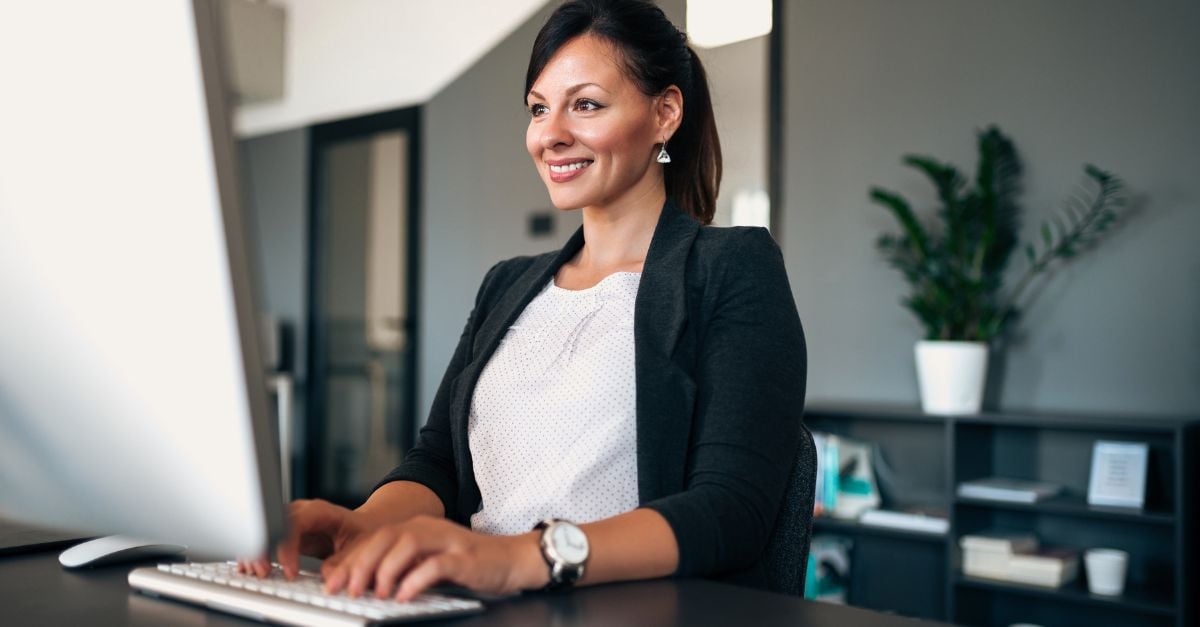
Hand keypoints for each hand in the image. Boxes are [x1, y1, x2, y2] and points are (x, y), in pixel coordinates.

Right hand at [238, 499, 366, 579]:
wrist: (363, 527)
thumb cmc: (362, 532)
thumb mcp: (360, 546)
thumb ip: (344, 560)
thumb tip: (326, 575)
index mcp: (319, 510)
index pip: (295, 523)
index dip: (288, 547)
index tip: (291, 571)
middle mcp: (302, 512)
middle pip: (273, 523)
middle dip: (264, 548)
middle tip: (263, 572)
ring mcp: (291, 521)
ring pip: (265, 530)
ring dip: (256, 551)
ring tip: (257, 572)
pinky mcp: (286, 533)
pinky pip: (266, 539)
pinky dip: (257, 553)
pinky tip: (252, 567)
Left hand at [321, 515, 546, 600]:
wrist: (512, 559)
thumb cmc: (468, 563)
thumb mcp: (427, 561)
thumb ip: (400, 567)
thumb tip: (361, 582)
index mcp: (416, 527)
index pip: (374, 538)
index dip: (349, 560)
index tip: (332, 583)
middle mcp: (428, 528)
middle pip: (385, 538)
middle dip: (360, 564)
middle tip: (346, 590)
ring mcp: (446, 540)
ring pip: (406, 545)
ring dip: (385, 570)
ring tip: (376, 594)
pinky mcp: (463, 557)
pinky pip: (434, 565)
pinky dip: (415, 580)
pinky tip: (404, 596)